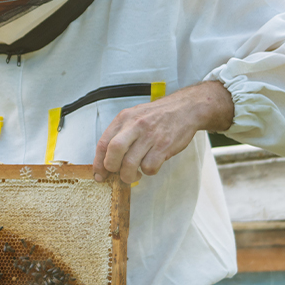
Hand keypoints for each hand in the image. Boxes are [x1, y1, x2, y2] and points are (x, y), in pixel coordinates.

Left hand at [93, 81, 234, 183]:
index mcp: (124, 118)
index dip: (98, 162)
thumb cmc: (157, 115)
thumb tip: (106, 158)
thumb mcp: (134, 115)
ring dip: (129, 176)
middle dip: (112, 168)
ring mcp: (150, 136)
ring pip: (130, 164)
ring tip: (133, 174)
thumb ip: (120, 133)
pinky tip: (150, 166)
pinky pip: (149, 167)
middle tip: (117, 174)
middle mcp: (135, 126)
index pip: (103, 142)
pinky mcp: (164, 146)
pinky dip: (147, 172)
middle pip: (114, 151)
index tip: (99, 175)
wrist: (186, 108)